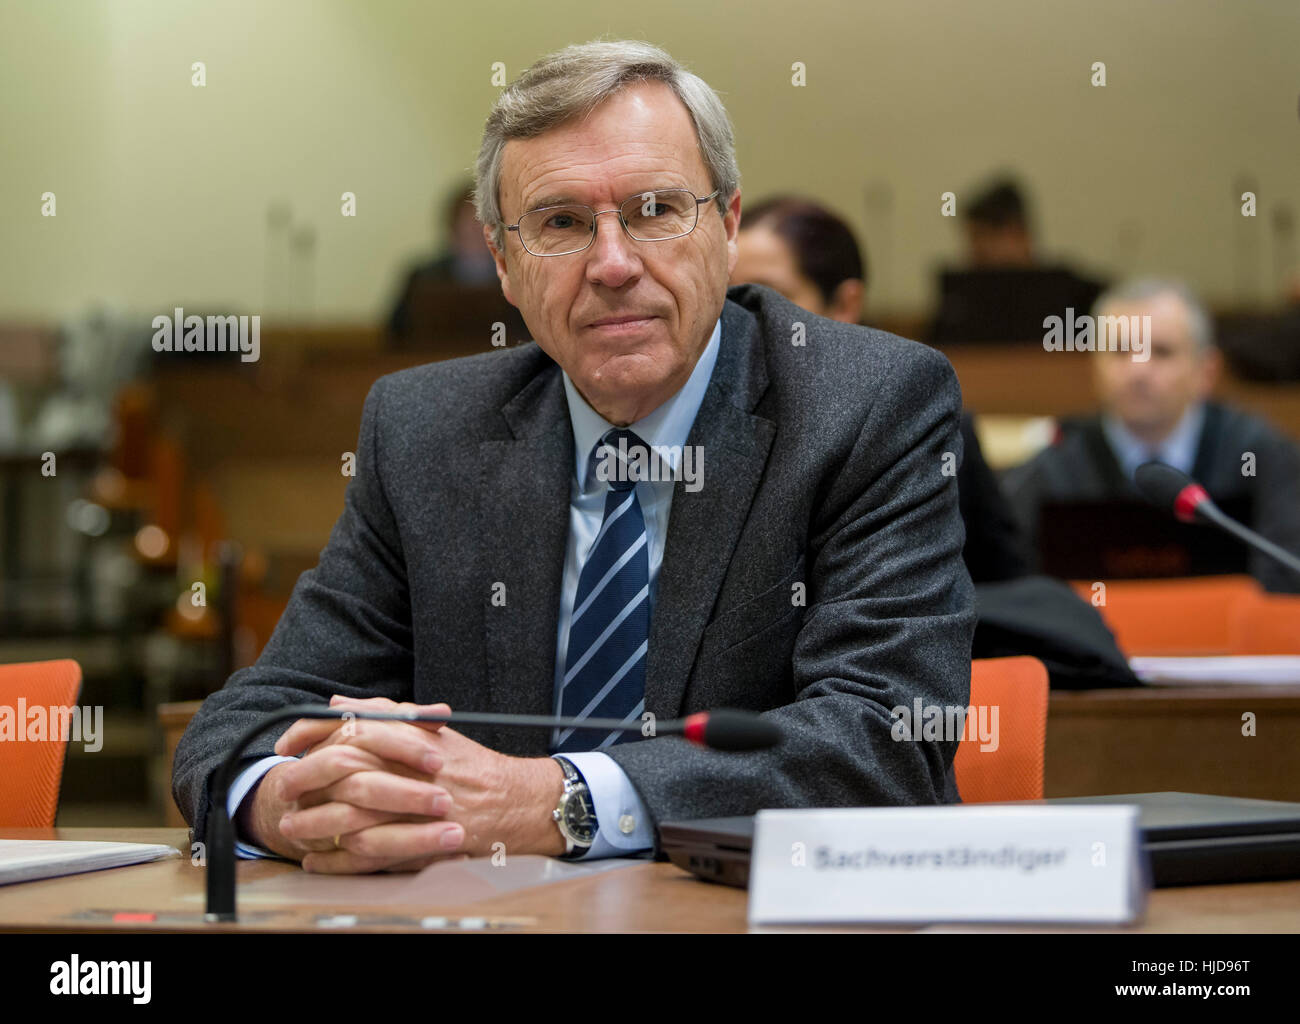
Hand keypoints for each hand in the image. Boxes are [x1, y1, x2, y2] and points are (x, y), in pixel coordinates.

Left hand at [249, 696, 566, 872]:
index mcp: (408, 740)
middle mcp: (408, 772)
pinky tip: (317, 860)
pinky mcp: (417, 845)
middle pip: (339, 774)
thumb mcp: (430, 729)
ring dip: (313, 824)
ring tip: (292, 827)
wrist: (514, 802)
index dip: (309, 735)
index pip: (346, 730)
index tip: (285, 745)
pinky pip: (366, 857)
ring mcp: (411, 811)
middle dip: (303, 781)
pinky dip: (336, 861)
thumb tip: (337, 702)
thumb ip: (383, 712)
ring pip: (348, 818)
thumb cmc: (470, 765)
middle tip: (281, 788)